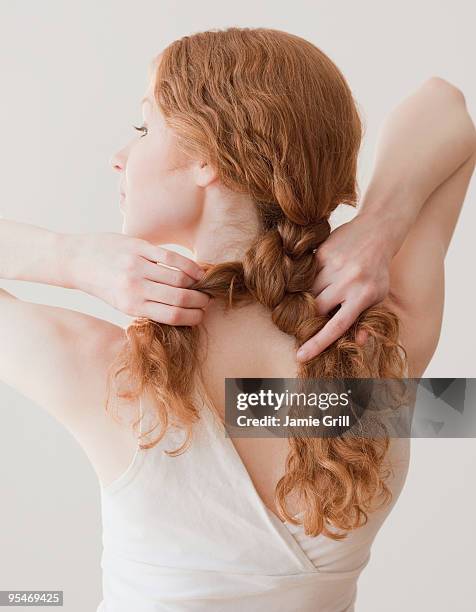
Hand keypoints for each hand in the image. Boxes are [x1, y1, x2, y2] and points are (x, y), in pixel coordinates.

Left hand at [69, 232, 209, 323]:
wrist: (75, 260)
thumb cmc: (101, 285)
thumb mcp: (120, 304)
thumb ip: (146, 307)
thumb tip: (179, 312)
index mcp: (131, 307)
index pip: (173, 316)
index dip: (193, 317)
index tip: (201, 315)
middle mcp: (135, 288)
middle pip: (180, 298)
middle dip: (199, 301)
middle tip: (206, 300)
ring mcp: (137, 266)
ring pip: (179, 277)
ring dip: (196, 282)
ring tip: (202, 284)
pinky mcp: (138, 247)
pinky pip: (171, 257)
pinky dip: (188, 264)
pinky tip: (196, 269)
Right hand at [296, 213, 395, 361]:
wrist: (376, 231)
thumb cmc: (377, 270)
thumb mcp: (379, 296)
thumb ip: (367, 319)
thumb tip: (358, 342)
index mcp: (363, 296)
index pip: (337, 326)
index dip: (317, 343)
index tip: (300, 356)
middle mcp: (348, 281)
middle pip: (316, 308)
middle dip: (310, 316)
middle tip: (310, 316)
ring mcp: (333, 266)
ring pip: (308, 291)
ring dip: (307, 297)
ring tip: (318, 293)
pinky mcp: (322, 253)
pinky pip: (306, 274)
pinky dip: (306, 280)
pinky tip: (317, 276)